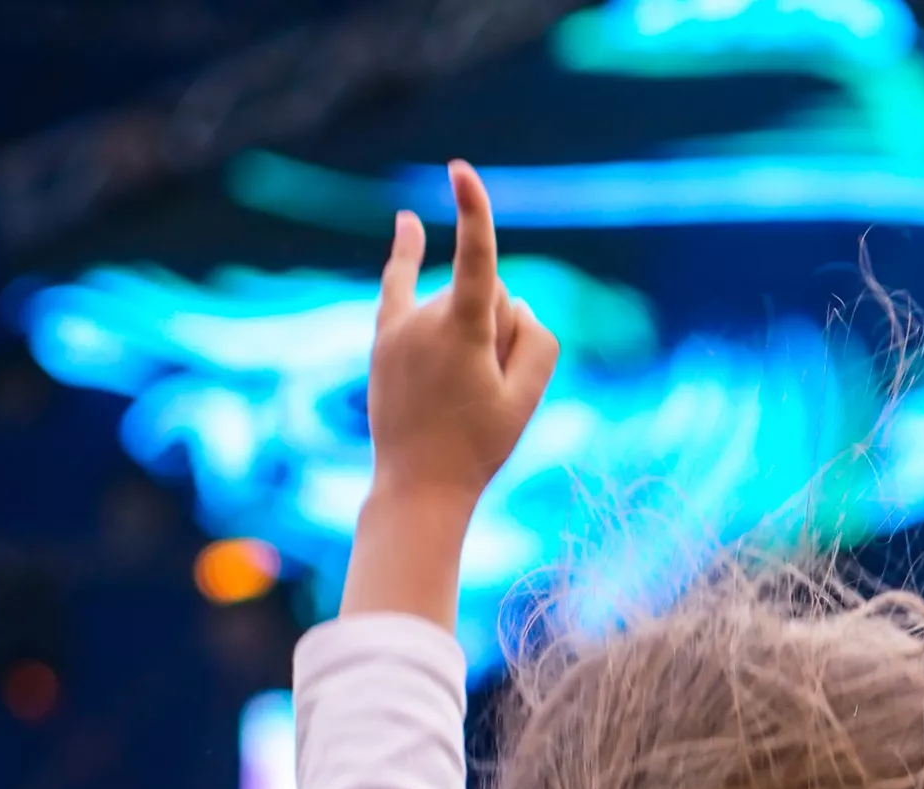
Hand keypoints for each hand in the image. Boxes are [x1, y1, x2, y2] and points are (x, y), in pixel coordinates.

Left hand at [367, 164, 556, 512]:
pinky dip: (406, 252)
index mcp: (463, 330)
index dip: (473, 212)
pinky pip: (398, 282)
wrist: (419, 484)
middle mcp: (426, 316)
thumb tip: (515, 306)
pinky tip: (406, 220)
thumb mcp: (527, 397)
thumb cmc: (479, 444)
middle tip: (488, 391)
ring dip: (473, 333)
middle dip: (502, 329)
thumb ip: (537, 340)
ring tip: (459, 392)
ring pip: (459, 302)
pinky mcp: (386, 336)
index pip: (476, 258)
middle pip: (489, 295)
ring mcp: (402, 325)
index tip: (461, 169)